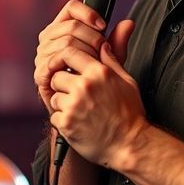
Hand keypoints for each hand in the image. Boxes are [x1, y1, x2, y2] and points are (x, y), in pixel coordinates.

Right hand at [34, 0, 108, 114]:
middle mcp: (49, 39)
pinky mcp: (41, 72)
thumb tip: (129, 23)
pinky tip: (81, 72)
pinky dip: (73, 65)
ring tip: (93, 64)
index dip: (88, 13)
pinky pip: (56, 60)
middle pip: (71, 25)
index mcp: (62, 29)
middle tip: (102, 51)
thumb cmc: (96, 85)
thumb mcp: (109, 61)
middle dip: (92, 38)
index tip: (103, 26)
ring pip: (66, 42)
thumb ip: (117, 42)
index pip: (71, 8)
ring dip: (85, 52)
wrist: (86, 112)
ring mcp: (42, 55)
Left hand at [48, 20, 145, 167]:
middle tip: (74, 92)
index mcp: (99, 73)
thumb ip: (112, 58)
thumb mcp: (126, 81)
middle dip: (62, 83)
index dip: (63, 58)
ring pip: (54, 95)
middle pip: (56, 74)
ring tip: (80, 110)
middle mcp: (84, 86)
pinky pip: (54, 114)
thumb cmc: (129, 113)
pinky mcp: (66, 124)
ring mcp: (74, 106)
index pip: (68, 52)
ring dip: (62, 102)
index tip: (64, 64)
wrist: (129, 145)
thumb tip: (107, 39)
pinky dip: (63, 119)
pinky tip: (78, 123)